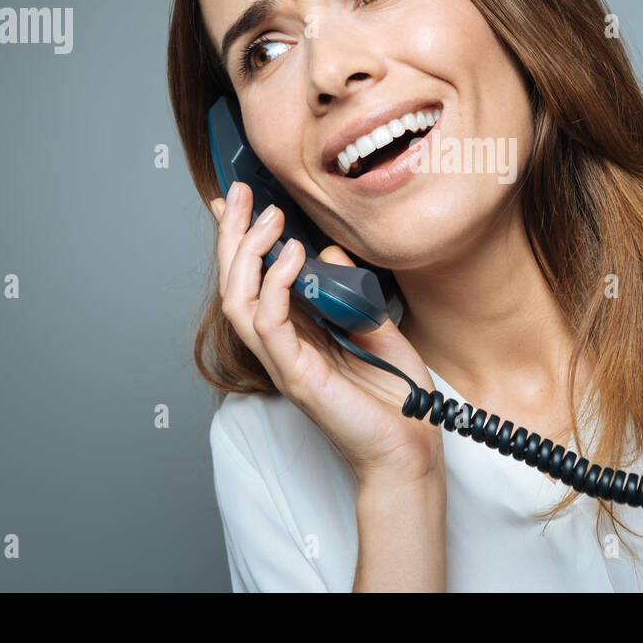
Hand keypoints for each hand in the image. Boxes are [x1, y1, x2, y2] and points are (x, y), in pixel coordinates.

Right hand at [211, 180, 443, 487]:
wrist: (411, 448)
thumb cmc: (396, 398)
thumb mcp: (377, 326)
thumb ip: (350, 291)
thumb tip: (329, 252)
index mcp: (298, 332)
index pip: (256, 279)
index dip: (240, 239)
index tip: (237, 200)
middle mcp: (282, 345)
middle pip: (235, 283)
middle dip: (231, 235)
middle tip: (238, 194)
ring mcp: (284, 362)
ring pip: (238, 301)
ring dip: (247, 254)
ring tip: (267, 218)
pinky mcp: (296, 376)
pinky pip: (269, 324)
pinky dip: (275, 285)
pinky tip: (292, 257)